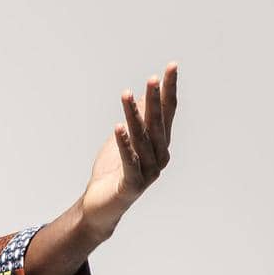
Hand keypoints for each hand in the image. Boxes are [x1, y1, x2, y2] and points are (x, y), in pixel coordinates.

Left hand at [78, 62, 176, 237]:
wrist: (101, 207)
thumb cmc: (113, 172)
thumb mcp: (124, 141)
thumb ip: (136, 122)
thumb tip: (142, 95)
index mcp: (160, 145)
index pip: (167, 112)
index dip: (169, 90)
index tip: (172, 67)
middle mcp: (159, 156)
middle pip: (158, 124)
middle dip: (155, 100)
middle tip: (152, 77)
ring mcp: (148, 171)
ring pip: (141, 139)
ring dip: (134, 116)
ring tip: (126, 95)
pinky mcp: (132, 184)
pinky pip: (128, 160)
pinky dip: (123, 143)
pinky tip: (118, 127)